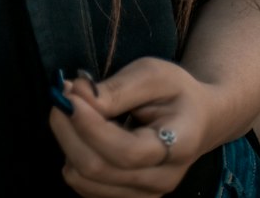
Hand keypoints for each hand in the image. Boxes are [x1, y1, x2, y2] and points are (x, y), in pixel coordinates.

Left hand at [48, 57, 219, 195]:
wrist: (198, 120)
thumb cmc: (176, 92)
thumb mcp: (153, 74)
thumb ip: (117, 89)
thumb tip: (78, 97)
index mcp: (178, 146)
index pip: (126, 151)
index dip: (90, 126)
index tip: (68, 95)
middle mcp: (161, 181)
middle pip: (98, 170)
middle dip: (68, 130)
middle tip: (61, 95)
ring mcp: (144, 196)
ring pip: (85, 181)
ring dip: (67, 142)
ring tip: (73, 108)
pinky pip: (84, 187)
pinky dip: (72, 156)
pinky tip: (81, 130)